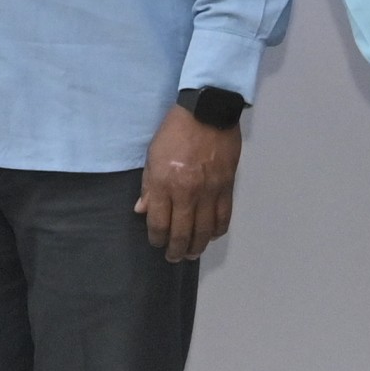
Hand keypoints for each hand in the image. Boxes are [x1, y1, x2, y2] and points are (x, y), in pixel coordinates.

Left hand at [135, 106, 241, 262]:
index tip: (156, 243)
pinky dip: (217, 230)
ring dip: (197, 246)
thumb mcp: (152, 156)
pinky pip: (223, 217)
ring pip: (205, 230)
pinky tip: (211, 236)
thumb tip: (142, 210)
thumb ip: (148, 186)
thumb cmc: (174, 132)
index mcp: (165, 184)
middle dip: (176, 249)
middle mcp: (187, 192)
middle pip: (182, 232)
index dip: (157, 238)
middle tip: (173, 257)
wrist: (207, 113)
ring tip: (191, 253)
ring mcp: (210, 192)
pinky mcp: (227, 187)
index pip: (159, 223)